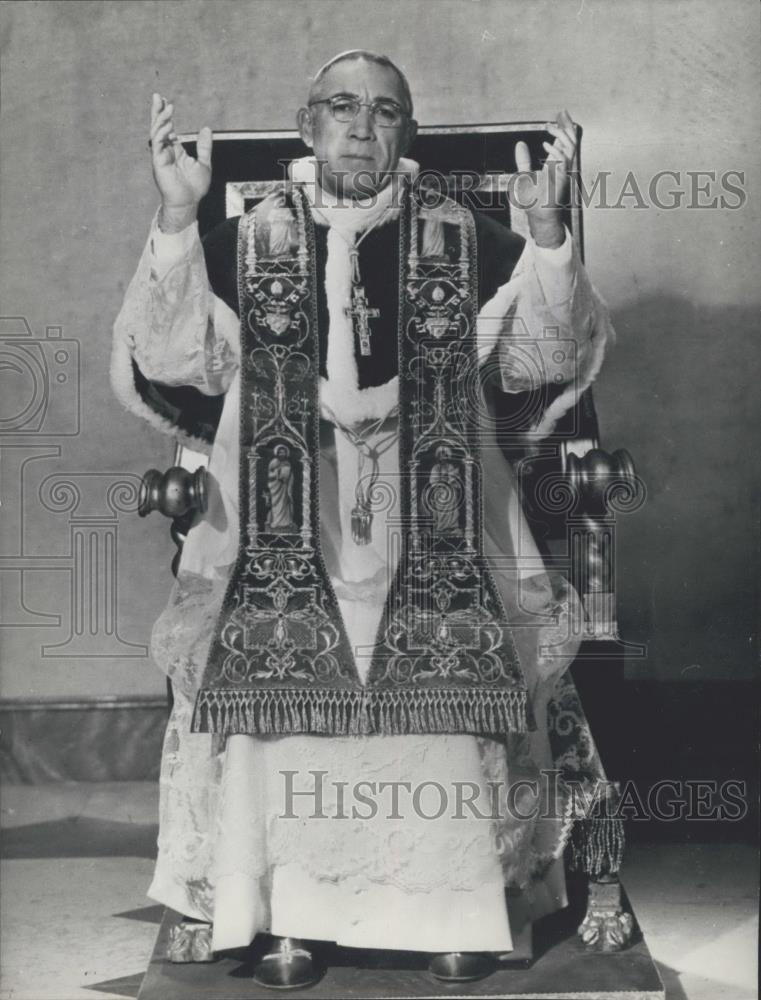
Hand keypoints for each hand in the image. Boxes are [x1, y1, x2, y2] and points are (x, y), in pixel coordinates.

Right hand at [150, 93, 212, 231]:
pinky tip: (169, 126)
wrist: (189, 202)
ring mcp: (160, 156)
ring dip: (161, 119)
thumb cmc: (195, 187)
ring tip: (168, 108)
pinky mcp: (158, 163)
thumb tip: (206, 129)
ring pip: (156, 133)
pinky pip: (157, 144)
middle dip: (157, 111)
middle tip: (157, 96)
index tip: (166, 101)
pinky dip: (162, 134)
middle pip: (158, 127)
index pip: (168, 128)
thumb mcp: (204, 163)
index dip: (166, 115)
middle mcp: (165, 151)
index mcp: (174, 150)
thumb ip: (204, 147)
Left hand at [513, 109, 576, 247]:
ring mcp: (563, 172)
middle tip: (560, 113)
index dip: (563, 126)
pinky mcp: (562, 179)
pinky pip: (563, 161)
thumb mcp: (523, 175)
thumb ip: (523, 160)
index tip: (558, 115)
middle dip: (566, 125)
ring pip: (570, 147)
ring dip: (561, 134)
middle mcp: (561, 166)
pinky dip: (556, 151)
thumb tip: (520, 144)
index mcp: (555, 164)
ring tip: (550, 127)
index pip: (563, 141)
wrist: (538, 217)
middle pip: (570, 140)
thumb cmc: (533, 200)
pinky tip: (546, 144)